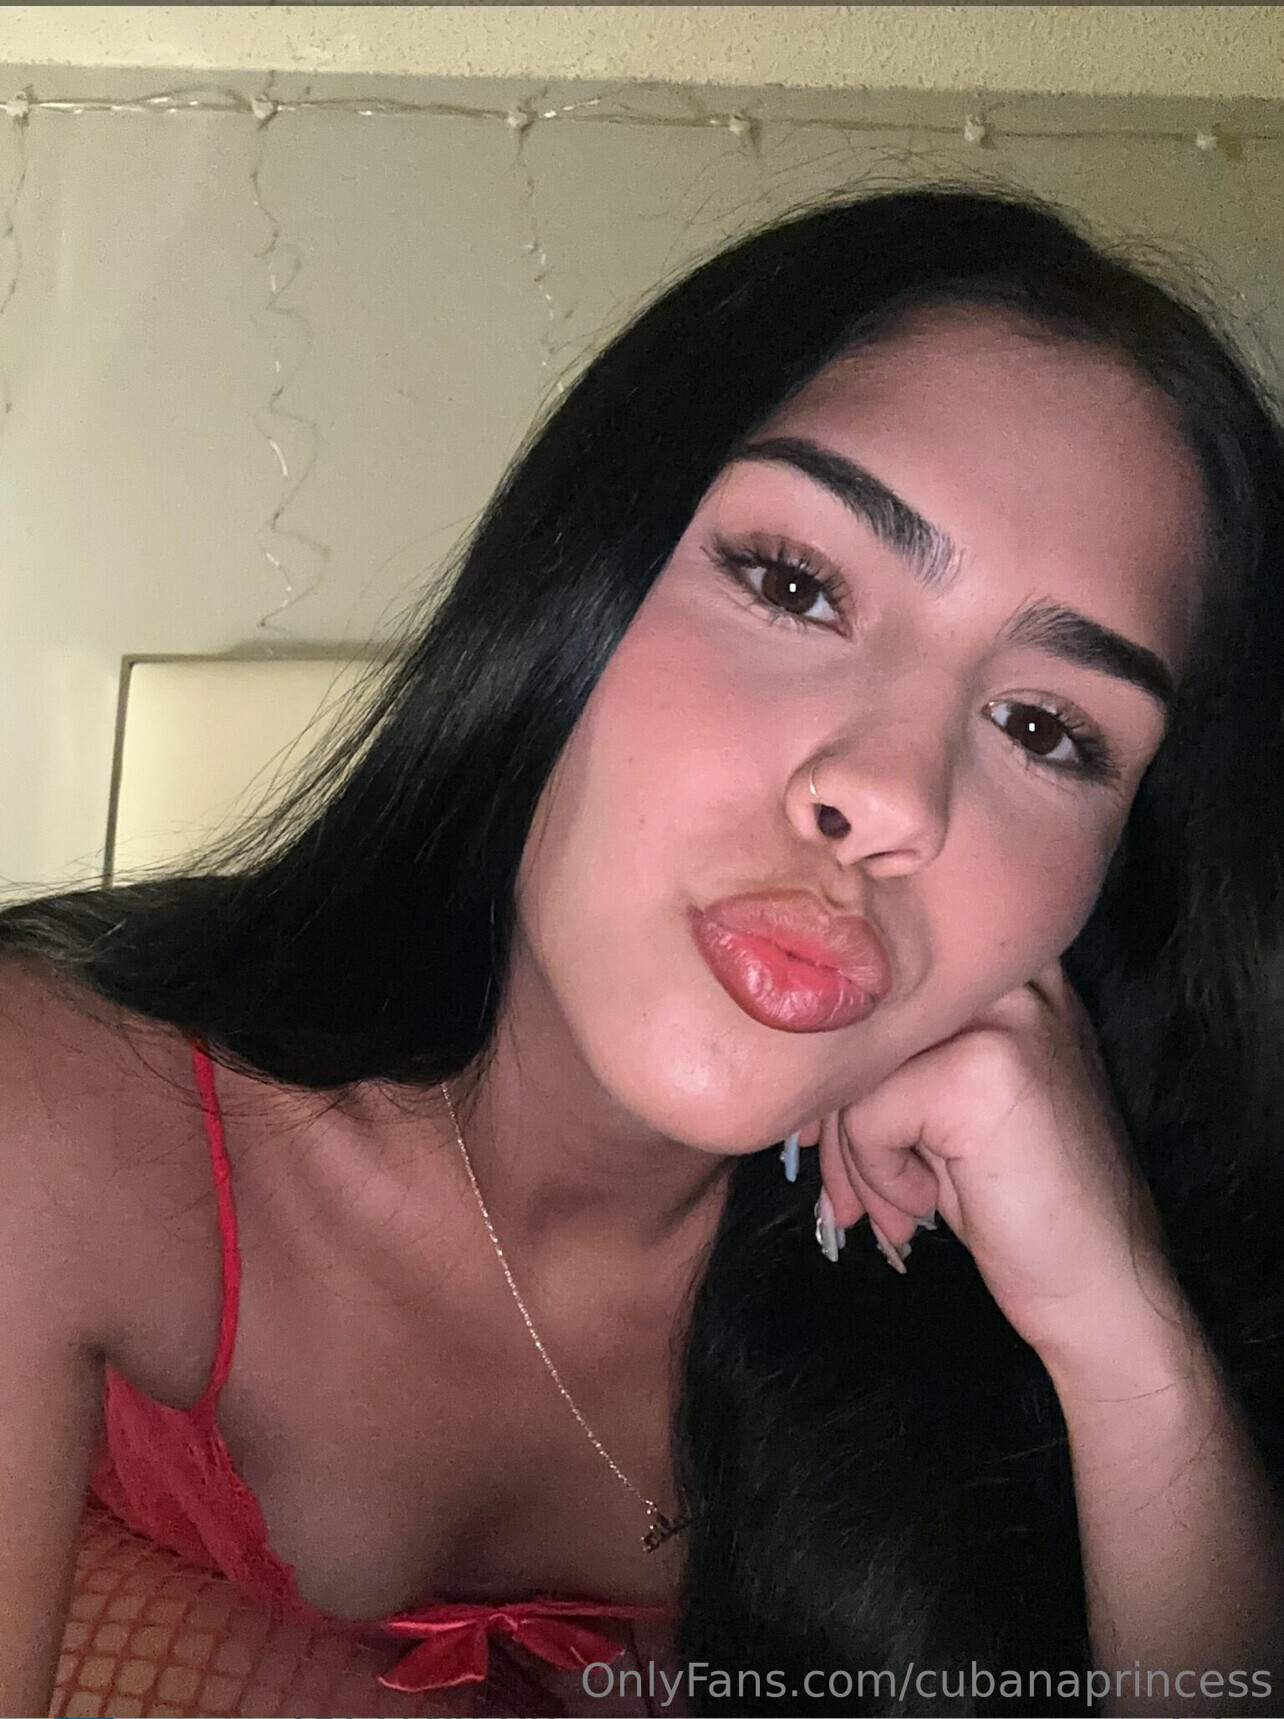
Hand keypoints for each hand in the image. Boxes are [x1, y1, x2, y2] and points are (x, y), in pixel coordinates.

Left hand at [801, 959, 1174, 1364]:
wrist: (1099, 1289)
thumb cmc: (1017, 1201)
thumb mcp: (951, 1108)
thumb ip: (891, 1059)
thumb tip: (788, 1055)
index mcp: (1008, 970)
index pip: (879, 986)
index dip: (841, 1061)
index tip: (829, 1132)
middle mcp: (1014, 975)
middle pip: (864, 1021)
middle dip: (836, 1116)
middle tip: (848, 1192)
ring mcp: (1005, 1016)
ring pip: (858, 1069)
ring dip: (854, 1157)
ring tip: (897, 1207)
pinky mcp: (983, 1067)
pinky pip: (870, 1113)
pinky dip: (877, 1173)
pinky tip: (925, 1206)